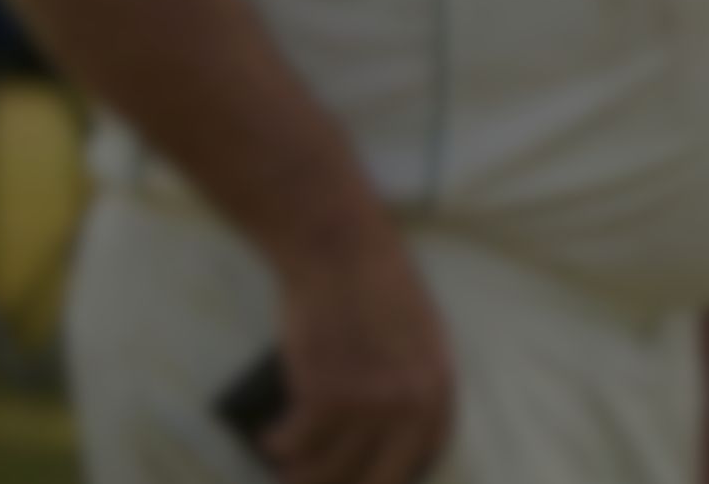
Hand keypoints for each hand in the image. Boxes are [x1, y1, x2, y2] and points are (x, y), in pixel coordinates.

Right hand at [263, 226, 454, 483]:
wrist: (341, 249)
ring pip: (327, 471)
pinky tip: (270, 440)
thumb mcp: (420, 333)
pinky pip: (293, 444)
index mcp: (439, 388)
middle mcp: (411, 406)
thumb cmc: (374, 283)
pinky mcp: (324, 397)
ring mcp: (369, 405)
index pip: (422, 458)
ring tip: (289, 470)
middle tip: (316, 482)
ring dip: (301, 475)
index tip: (365, 478)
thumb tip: (387, 426)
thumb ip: (411, 380)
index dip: (390, 475)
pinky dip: (277, 444)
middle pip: (377, 479)